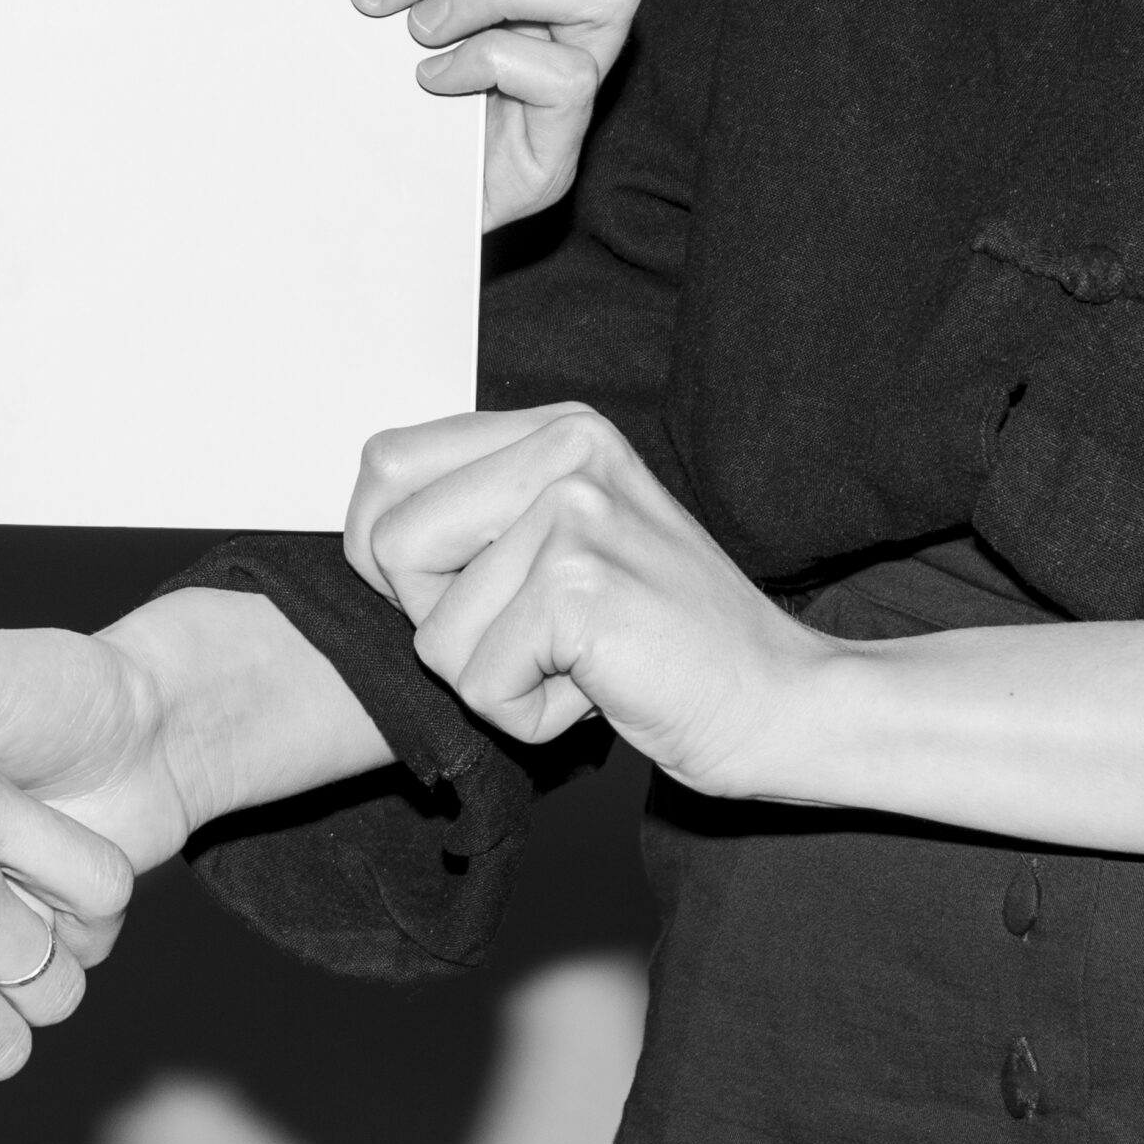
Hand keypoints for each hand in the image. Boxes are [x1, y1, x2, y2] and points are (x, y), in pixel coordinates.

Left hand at [344, 405, 830, 797]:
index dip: (387, 551)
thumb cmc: (661, 641)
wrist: (779, 702)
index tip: (460, 590)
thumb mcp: (568, 544)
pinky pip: (477, 683)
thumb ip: (481, 513)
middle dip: (436, 621)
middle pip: (386, 544)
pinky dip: (527, 716)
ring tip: (579, 663)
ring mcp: (575, 513)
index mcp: (556, 428)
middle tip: (531, 636)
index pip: (385, 465)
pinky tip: (599, 690)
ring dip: (492, 678)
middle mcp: (566, 449)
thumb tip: (364, 529)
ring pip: (430, 631)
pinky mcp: (580, 587)